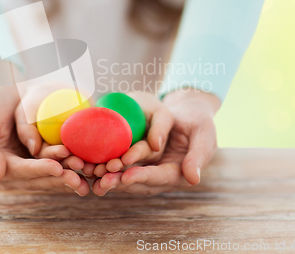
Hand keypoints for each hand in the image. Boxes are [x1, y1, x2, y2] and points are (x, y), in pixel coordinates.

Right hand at [0, 61, 88, 195]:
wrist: (1, 90)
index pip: (21, 171)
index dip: (39, 171)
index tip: (57, 168)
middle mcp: (16, 170)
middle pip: (40, 177)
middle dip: (59, 178)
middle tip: (79, 177)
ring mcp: (31, 163)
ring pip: (53, 172)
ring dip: (70, 172)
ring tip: (86, 169)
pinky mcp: (44, 154)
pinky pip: (60, 160)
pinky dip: (72, 161)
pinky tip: (88, 162)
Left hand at [92, 88, 219, 195]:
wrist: (188, 112)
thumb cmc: (200, 121)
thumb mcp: (204, 134)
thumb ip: (199, 155)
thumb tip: (193, 179)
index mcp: (180, 174)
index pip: (160, 177)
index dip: (143, 177)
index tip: (127, 176)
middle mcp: (161, 176)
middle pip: (139, 181)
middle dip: (120, 181)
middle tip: (102, 179)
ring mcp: (148, 168)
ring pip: (127, 175)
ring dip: (110, 176)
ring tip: (92, 174)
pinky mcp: (137, 160)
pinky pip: (121, 164)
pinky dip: (107, 165)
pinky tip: (91, 163)